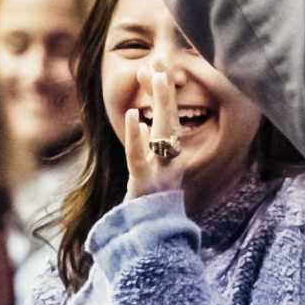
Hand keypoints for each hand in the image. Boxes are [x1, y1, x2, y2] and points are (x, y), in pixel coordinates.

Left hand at [122, 63, 186, 201]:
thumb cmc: (149, 209)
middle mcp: (170, 162)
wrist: (150, 243)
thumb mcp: (150, 179)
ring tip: (155, 75)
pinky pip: (140, 158)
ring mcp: (159, 172)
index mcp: (172, 159)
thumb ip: (147, 150)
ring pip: (163, 132)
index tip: (160, 67)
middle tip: (162, 62)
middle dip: (166, 90)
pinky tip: (133, 117)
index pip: (171, 118)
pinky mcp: (144, 185)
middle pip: (171, 119)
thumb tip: (141, 124)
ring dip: (162, 102)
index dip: (166, 93)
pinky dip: (136, 138)